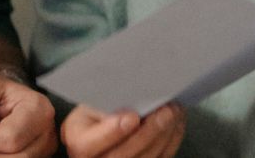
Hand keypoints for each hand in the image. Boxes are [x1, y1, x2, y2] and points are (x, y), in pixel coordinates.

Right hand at [61, 103, 184, 157]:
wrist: (102, 123)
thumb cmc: (96, 108)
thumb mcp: (91, 101)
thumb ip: (103, 105)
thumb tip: (129, 103)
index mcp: (78, 144)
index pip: (88, 145)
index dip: (112, 132)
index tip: (132, 116)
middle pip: (122, 156)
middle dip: (147, 133)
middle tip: (164, 111)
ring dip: (164, 136)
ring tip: (174, 112)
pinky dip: (171, 141)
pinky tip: (176, 123)